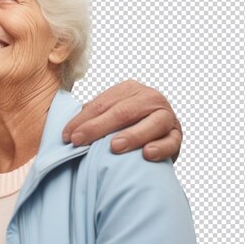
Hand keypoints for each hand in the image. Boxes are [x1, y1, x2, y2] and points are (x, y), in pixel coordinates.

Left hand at [62, 79, 182, 161]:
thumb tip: (70, 125)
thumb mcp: (112, 112)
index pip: (102, 103)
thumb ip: (95, 114)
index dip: (82, 119)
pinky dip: (160, 147)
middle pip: (122, 112)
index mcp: (129, 89)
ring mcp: (166, 115)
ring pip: (150, 123)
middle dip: (97, 128)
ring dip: (132, 136)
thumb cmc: (130, 123)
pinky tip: (147, 154)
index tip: (67, 135)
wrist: (162, 132)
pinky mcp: (177, 134)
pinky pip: (171, 141)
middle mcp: (149, 97)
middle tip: (79, 142)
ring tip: (114, 147)